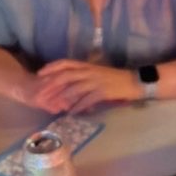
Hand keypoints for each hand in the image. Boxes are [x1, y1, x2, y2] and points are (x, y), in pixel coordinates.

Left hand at [24, 61, 141, 113]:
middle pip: (66, 76)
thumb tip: (70, 84)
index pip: (66, 63)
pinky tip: (71, 112)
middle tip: (41, 93)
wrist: (134, 82)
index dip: (52, 67)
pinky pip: (87, 99)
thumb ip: (84, 76)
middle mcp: (90, 71)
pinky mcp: (103, 92)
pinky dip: (78, 106)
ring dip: (62, 97)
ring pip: (74, 88)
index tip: (40, 73)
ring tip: (53, 106)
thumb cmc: (116, 79)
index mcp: (88, 65)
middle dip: (52, 84)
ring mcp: (96, 81)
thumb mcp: (98, 73)